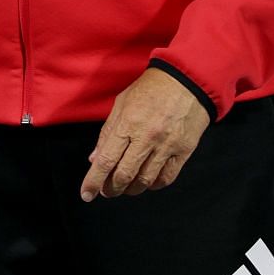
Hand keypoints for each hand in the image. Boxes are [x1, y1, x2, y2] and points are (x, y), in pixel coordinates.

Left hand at [79, 67, 210, 200]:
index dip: (94, 181)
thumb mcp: (122, 104)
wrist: (186, 80)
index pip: (106, 160)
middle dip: (111, 188)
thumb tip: (94, 159)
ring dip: (131, 189)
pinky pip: (166, 178)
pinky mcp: (184, 151)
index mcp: (127, 123)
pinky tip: (146, 181)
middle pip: (124, 175)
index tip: (86, 194)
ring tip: (124, 187)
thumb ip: (107, 132)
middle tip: (106, 191)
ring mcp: (166, 145)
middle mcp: (146, 137)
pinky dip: (153, 184)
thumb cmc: (150, 89)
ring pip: (145, 180)